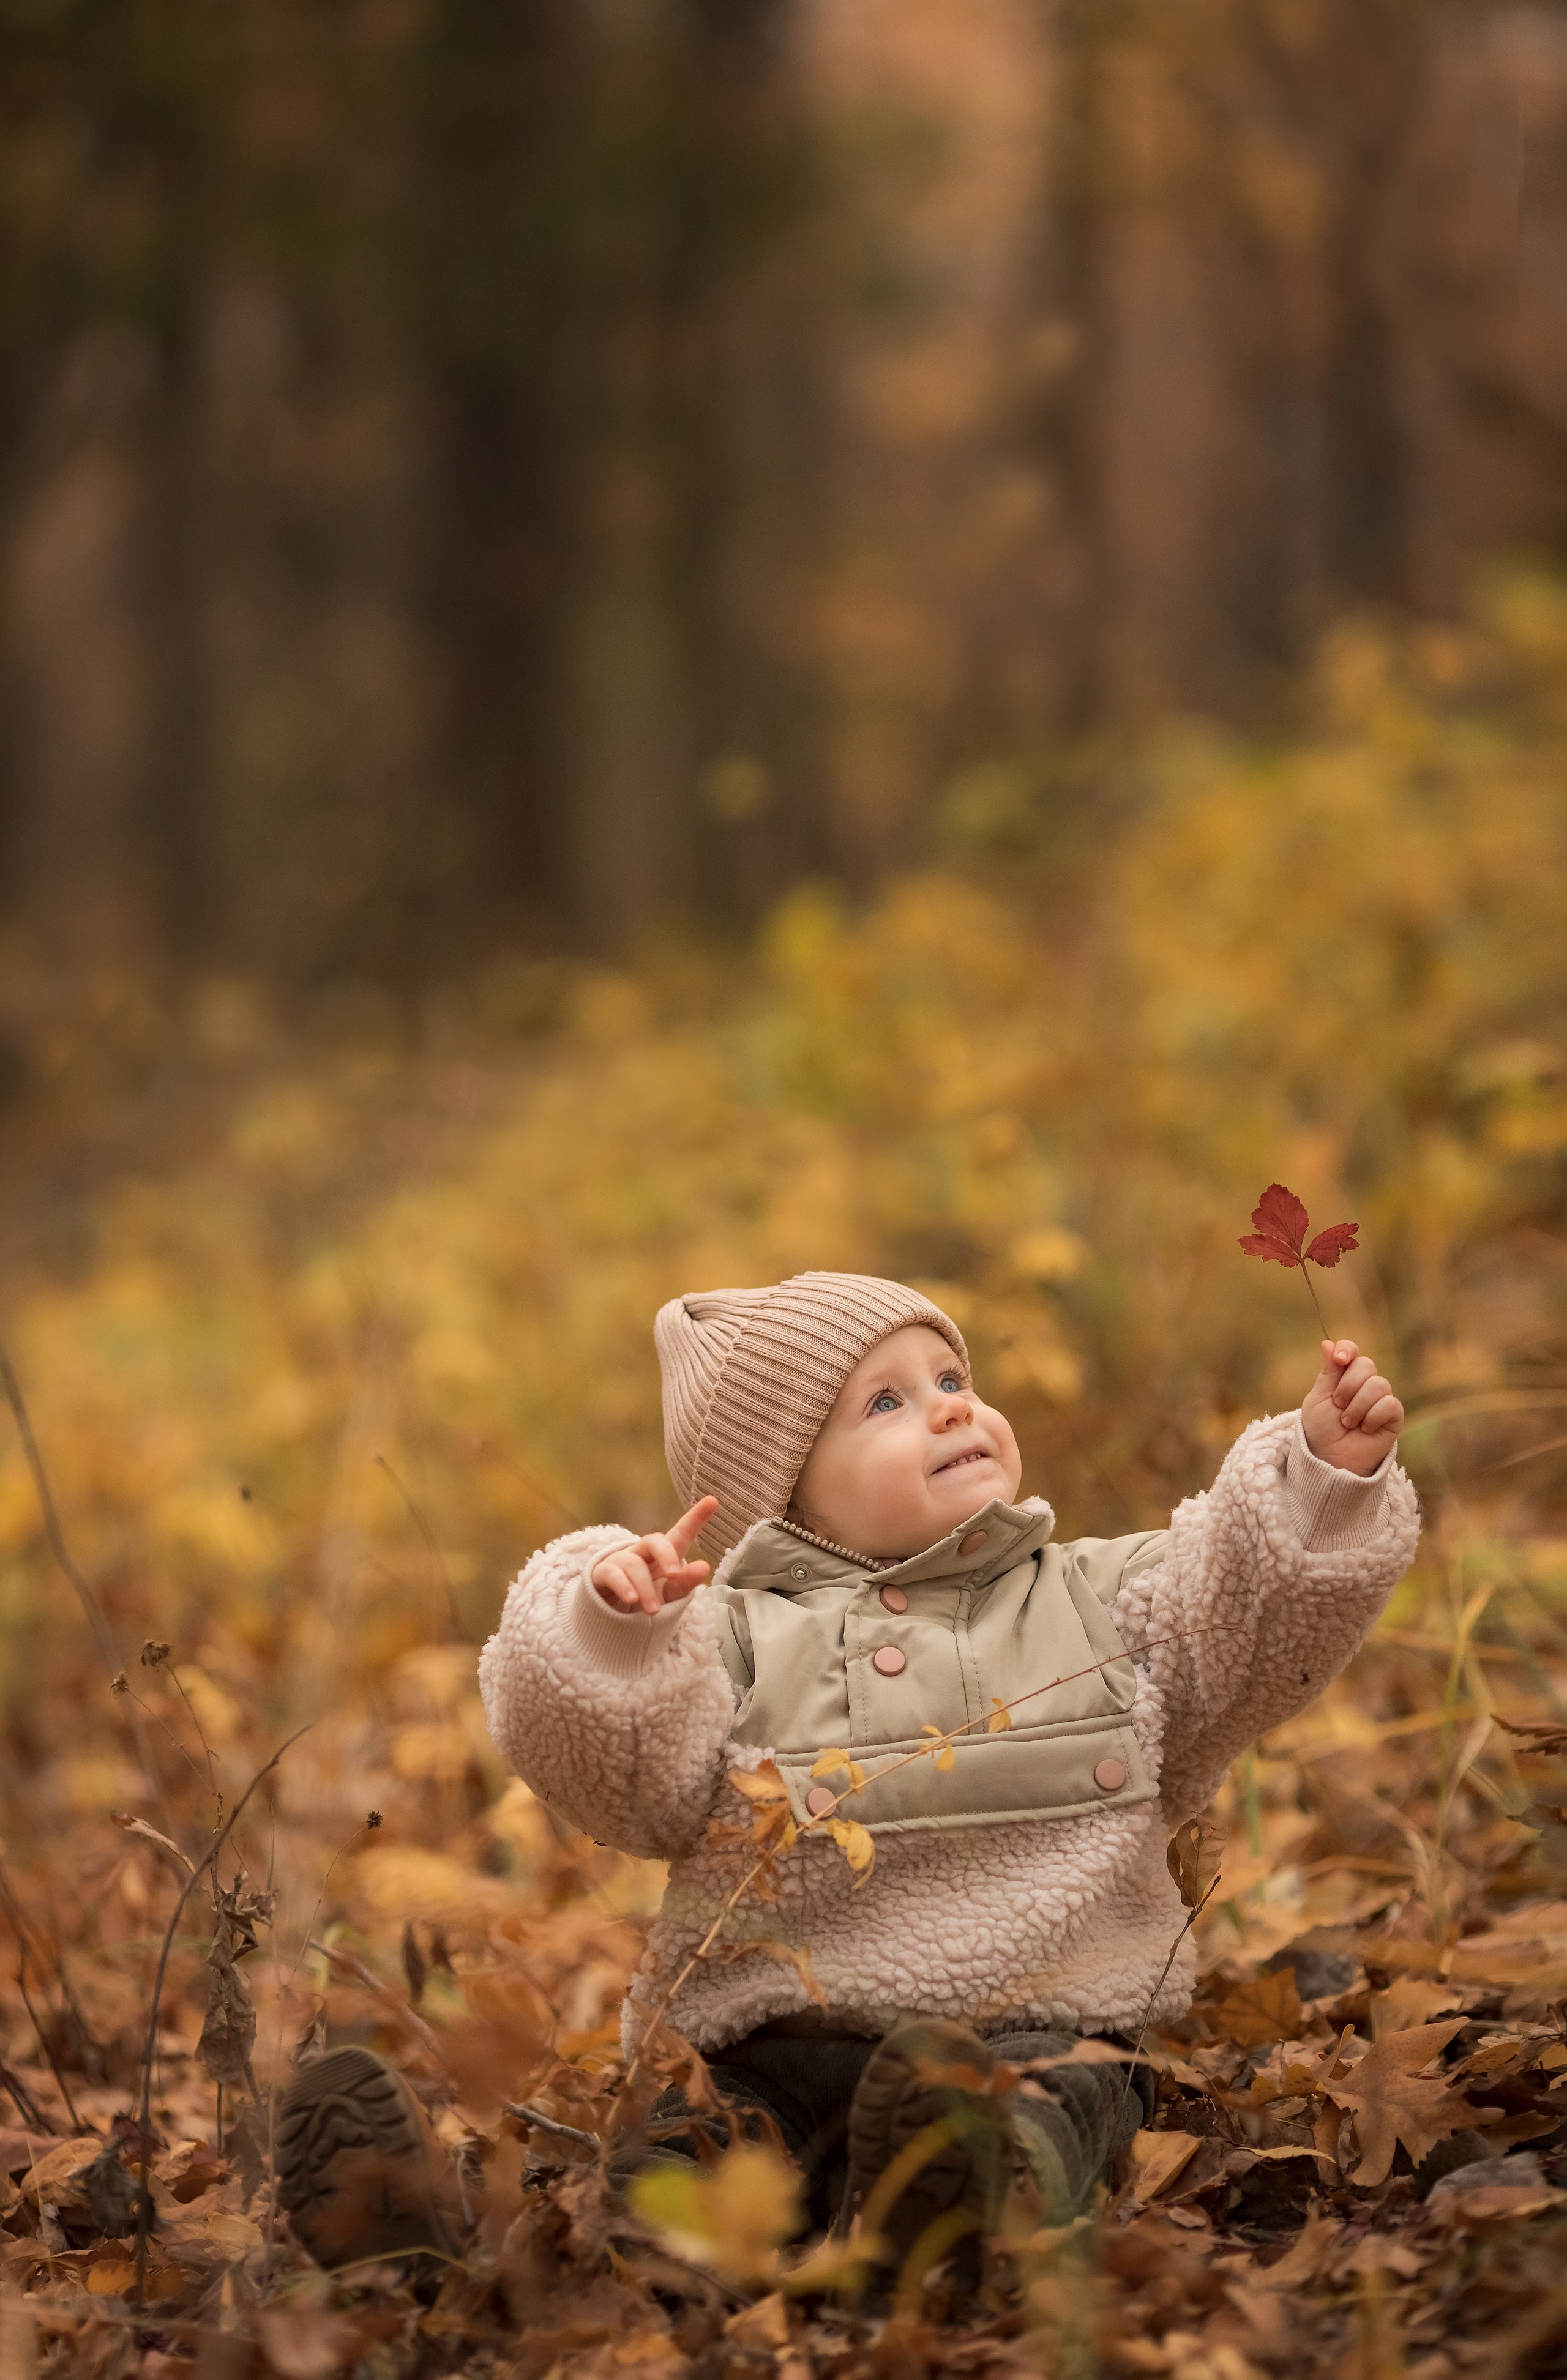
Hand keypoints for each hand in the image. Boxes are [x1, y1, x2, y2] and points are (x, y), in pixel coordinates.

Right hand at [590, 1495, 718, 1613]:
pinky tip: (632, 1599)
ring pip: (634, 1564)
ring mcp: (621, 1560)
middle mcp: (642, 1552)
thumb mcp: (668, 1594)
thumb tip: (704, 1566)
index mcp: (663, 1555)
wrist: (610, 1613)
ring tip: (653, 1611)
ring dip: (645, 1588)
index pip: (680, 1534)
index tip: (713, 1501)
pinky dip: (624, 1586)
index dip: (695, 1518)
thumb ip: (684, 1583)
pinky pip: (612, 1574)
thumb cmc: (645, 1596)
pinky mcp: (602, 1573)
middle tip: (674, 1574)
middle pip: (654, 1540)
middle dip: (666, 1555)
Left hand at [1302, 1340, 1403, 1475]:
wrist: (1331, 1458)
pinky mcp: (1393, 1415)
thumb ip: (1327, 1372)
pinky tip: (1365, 1429)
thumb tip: (1328, 1343)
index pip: (1352, 1351)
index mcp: (1344, 1376)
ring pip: (1378, 1384)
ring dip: (1357, 1406)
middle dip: (1348, 1386)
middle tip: (1338, 1405)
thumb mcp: (1317, 1399)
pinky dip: (1372, 1417)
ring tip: (1348, 1423)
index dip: (1348, 1350)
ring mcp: (1380, 1399)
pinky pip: (1389, 1404)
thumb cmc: (1321, 1430)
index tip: (1340, 1359)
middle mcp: (1364, 1384)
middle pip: (1366, 1365)